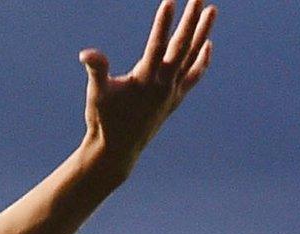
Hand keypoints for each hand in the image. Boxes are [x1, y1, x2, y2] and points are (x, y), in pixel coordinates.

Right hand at [78, 0, 214, 178]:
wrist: (116, 152)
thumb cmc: (103, 121)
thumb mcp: (96, 95)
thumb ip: (96, 71)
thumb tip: (87, 54)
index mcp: (144, 81)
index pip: (158, 46)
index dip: (163, 23)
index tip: (170, 1)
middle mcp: (163, 86)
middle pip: (182, 47)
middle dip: (191, 20)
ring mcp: (172, 93)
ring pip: (192, 57)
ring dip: (202, 33)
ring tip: (212, 10)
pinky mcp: (174, 100)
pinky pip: (193, 76)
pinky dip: (202, 60)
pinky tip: (208, 44)